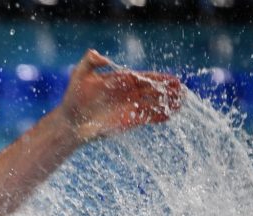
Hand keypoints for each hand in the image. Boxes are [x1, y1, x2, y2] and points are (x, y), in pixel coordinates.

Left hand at [58, 50, 181, 142]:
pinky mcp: (126, 121)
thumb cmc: (73, 98)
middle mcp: (127, 93)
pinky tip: (170, 116)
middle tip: (183, 90)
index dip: (159, 79)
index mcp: (121, 80)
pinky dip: (157, 117)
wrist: (69, 122)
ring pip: (152, 103)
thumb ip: (89, 62)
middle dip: (168, 90)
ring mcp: (128, 107)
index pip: (144, 78)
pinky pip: (145, 118)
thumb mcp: (79, 75)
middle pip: (153, 90)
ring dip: (167, 103)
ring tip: (182, 102)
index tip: (173, 80)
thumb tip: (102, 57)